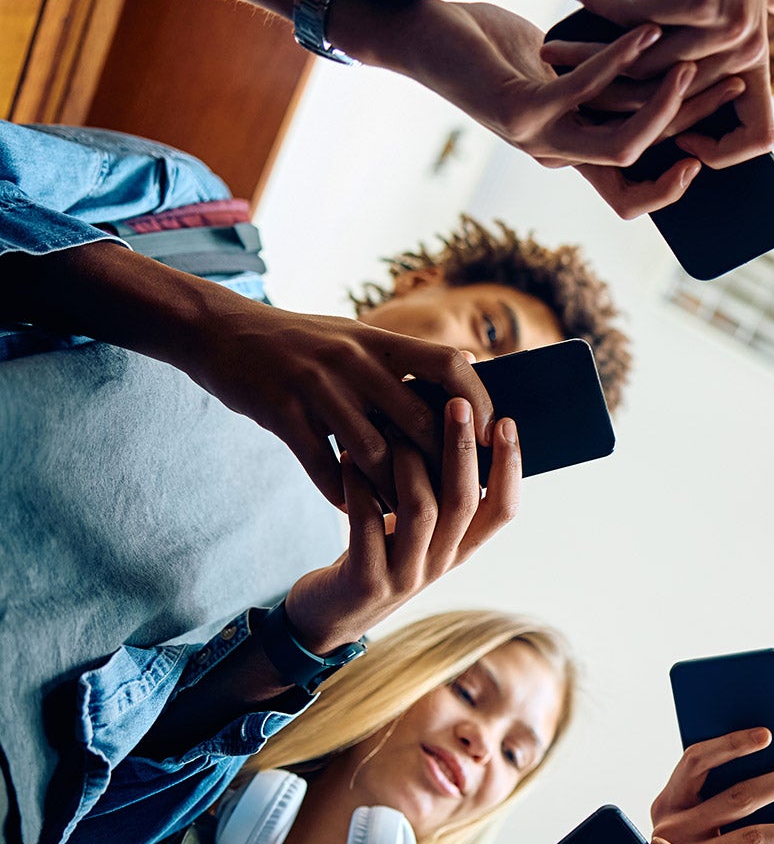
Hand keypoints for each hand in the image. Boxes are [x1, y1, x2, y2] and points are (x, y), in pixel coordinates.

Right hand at [185, 301, 494, 509]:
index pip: (447, 366)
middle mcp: (352, 359)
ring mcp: (316, 387)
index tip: (487, 435)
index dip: (476, 401)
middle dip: (440, 463)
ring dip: (392, 490)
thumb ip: (401, 358)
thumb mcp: (353, 335)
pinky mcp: (281, 413)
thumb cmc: (296, 342)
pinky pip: (323, 466)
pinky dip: (343, 494)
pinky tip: (354, 510)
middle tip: (455, 495)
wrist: (216, 330)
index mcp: (377, 339)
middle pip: (417, 419)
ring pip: (373, 452)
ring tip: (406, 514)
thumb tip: (465, 373)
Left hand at [284, 399, 520, 653]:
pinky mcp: (367, 581)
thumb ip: (437, 488)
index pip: (503, 509)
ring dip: (408, 462)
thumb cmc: (378, 553)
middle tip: (455, 403)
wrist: (332, 615)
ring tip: (391, 426)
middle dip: (462, 448)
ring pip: (421, 510)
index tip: (506, 422)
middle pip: (465, 502)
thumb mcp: (418, 528)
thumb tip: (454, 418)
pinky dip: (358, 485)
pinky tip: (348, 456)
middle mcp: (442, 563)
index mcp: (462, 548)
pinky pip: (366, 524)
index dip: (510, 467)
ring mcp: (406, 576)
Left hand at [402, 0, 705, 168]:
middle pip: (642, 160)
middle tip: (729, 85)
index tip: (709, 148)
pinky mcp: (521, 108)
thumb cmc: (489, 50)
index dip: (673, 184)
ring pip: (623, 140)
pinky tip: (646, 35)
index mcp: (567, 152)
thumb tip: (655, 82)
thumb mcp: (556, 73)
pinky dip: (623, 62)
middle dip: (692, 125)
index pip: (631, 190)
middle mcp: (555, 156)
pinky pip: (587, 93)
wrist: (421, 37)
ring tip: (695, 61)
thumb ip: (598, 90)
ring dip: (667, 100)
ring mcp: (537, 139)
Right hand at [561, 0, 773, 170]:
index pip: (759, 136)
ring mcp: (722, 25)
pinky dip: (596, 4)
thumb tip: (655, 116)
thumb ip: (702, 62)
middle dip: (610, 102)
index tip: (680, 139)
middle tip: (574, 94)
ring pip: (640, 67)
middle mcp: (744, 48)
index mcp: (753, 61)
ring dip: (586, 56)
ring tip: (553, 48)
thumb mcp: (719, 16)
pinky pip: (630, 20)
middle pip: (671, 105)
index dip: (723, 153)